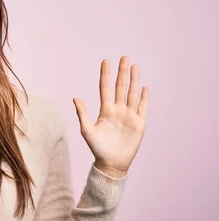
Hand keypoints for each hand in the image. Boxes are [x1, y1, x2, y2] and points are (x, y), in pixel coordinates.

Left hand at [72, 56, 148, 177]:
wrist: (111, 163)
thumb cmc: (97, 148)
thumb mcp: (87, 130)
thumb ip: (82, 114)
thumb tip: (75, 98)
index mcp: (105, 110)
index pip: (105, 88)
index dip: (105, 75)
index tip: (106, 61)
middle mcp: (118, 110)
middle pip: (120, 87)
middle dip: (122, 72)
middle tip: (124, 57)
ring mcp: (129, 115)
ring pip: (132, 93)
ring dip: (134, 80)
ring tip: (134, 66)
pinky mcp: (139, 123)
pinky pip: (142, 107)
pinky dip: (144, 97)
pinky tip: (145, 87)